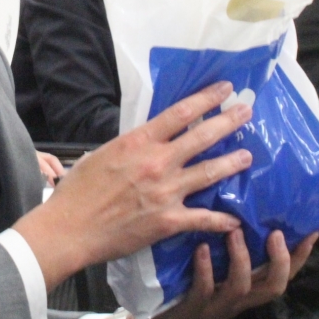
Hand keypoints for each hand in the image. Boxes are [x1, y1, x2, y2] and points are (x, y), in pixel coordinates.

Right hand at [13, 81, 251, 290]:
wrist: (71, 228)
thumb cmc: (78, 190)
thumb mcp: (102, 154)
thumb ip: (130, 146)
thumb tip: (144, 142)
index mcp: (139, 141)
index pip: (181, 113)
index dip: (207, 98)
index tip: (225, 89)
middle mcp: (158, 162)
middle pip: (202, 137)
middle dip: (228, 122)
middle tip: (247, 113)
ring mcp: (167, 192)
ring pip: (210, 173)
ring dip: (232, 163)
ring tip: (247, 156)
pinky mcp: (169, 221)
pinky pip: (203, 218)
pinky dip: (222, 219)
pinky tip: (235, 219)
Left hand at [120, 230, 318, 318]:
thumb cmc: (189, 294)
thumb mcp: (216, 275)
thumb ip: (230, 253)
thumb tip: (240, 213)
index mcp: (247, 290)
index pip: (284, 275)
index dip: (300, 257)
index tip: (312, 231)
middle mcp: (238, 300)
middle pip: (274, 286)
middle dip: (281, 260)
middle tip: (277, 233)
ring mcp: (216, 306)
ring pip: (241, 287)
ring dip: (241, 258)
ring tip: (234, 231)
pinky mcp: (193, 309)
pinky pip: (203, 289)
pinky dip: (205, 268)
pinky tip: (202, 248)